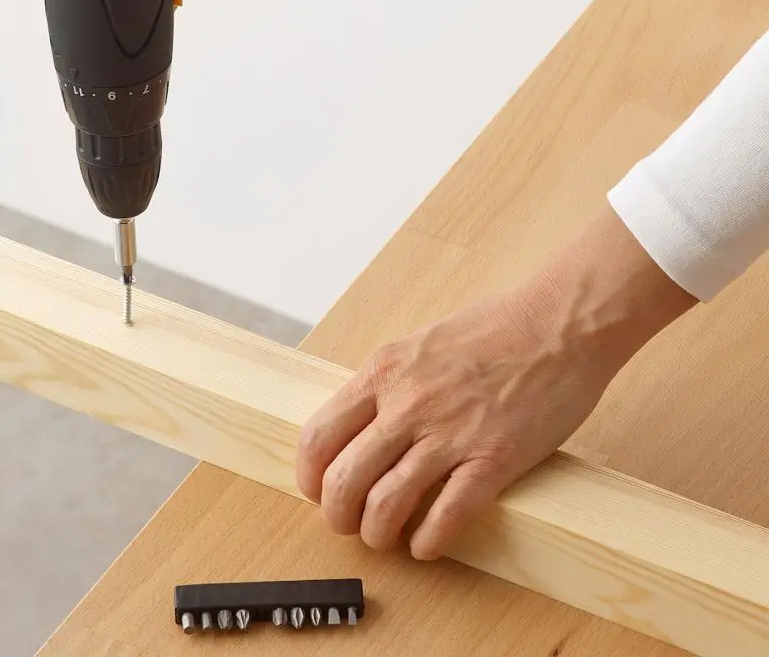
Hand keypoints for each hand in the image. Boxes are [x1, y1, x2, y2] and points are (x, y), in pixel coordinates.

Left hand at [296, 206, 695, 559]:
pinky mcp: (493, 460)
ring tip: (385, 538)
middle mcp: (407, 404)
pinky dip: (427, 543)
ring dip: (377, 534)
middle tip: (348, 523)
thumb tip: (361, 424)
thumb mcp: (420, 343)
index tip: (316, 490)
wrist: (560, 324)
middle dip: (337, 515)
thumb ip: (389, 382)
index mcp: (384, 371)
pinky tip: (426, 546)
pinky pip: (445, 518)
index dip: (309, 476)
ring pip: (385, 506)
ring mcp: (449, 434)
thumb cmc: (496, 328)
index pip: (319, 436)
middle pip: (344, 480)